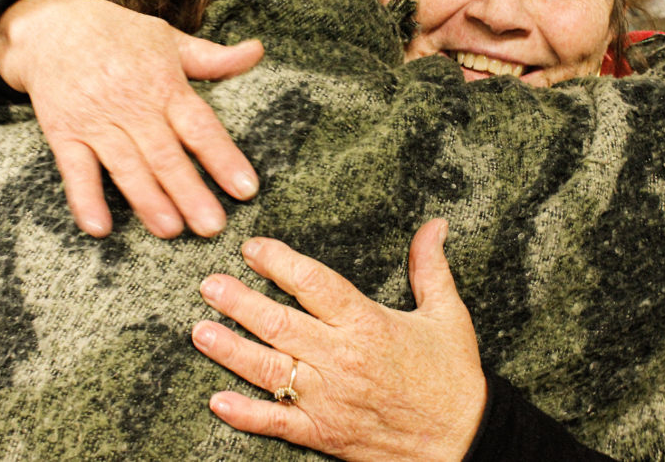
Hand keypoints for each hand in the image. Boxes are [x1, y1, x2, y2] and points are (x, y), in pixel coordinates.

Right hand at [0, 0, 263, 237]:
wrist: (51, 25)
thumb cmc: (119, 35)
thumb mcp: (169, 40)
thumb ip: (213, 58)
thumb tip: (258, 51)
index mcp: (164, 84)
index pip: (200, 126)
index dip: (223, 158)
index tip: (246, 189)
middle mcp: (132, 105)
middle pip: (166, 155)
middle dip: (190, 193)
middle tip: (213, 227)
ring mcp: (96, 120)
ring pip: (126, 166)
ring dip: (148, 201)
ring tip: (171, 230)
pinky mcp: (63, 133)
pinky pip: (75, 170)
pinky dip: (85, 199)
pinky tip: (100, 227)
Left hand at [192, 219, 486, 461]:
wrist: (465, 441)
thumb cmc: (454, 376)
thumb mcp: (448, 314)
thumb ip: (431, 267)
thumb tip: (434, 224)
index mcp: (368, 324)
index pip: (313, 284)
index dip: (279, 263)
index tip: (253, 249)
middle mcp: (342, 359)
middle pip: (279, 324)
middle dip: (239, 302)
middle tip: (209, 285)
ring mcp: (329, 399)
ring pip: (269, 370)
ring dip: (231, 349)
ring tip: (200, 331)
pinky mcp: (324, 433)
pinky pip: (277, 423)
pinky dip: (245, 414)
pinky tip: (217, 401)